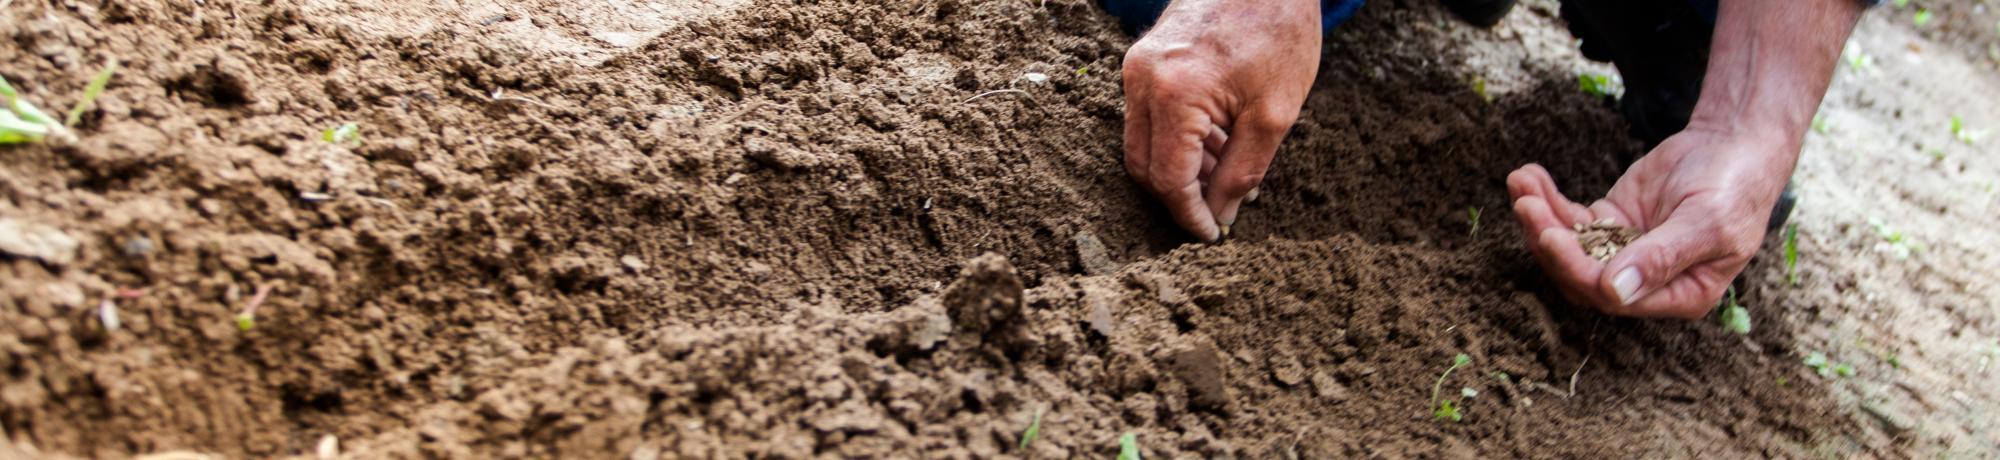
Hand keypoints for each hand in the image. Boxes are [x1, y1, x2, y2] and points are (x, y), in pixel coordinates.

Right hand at [1120, 0, 1320, 240]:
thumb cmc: (1279, 31)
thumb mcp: (1274, 113)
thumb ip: (1242, 171)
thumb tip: (1220, 215)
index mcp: (1174, 93)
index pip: (1168, 179)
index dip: (1189, 215)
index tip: (1212, 235)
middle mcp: (1143, 80)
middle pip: (1143, 166)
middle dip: (1179, 196)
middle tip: (1218, 211)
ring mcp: (1137, 67)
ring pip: (1142, 144)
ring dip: (1179, 169)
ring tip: (1226, 173)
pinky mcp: (1142, 60)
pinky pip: (1147, 117)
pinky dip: (1175, 140)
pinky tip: (1215, 143)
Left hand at [1506, 127, 1793, 317]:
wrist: (1735, 144)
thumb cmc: (1734, 187)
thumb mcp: (1707, 223)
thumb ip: (1662, 258)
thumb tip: (1615, 292)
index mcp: (1677, 295)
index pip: (1613, 296)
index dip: (1577, 269)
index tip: (1551, 235)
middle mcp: (1645, 281)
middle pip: (1580, 274)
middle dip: (1548, 241)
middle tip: (1526, 204)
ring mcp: (1622, 251)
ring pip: (1568, 246)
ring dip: (1539, 218)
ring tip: (1520, 183)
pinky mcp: (1609, 222)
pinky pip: (1569, 219)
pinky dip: (1547, 199)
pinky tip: (1528, 175)